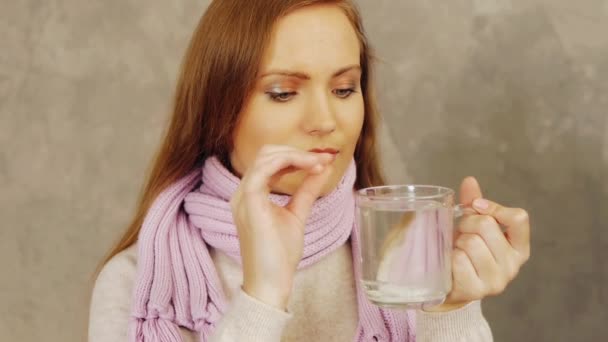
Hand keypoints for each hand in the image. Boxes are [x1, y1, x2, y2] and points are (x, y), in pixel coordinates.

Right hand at [230, 144, 334, 308]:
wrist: (270, 282)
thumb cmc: (279, 255)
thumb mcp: (297, 214)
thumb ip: (306, 190)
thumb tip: (321, 169)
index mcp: (251, 194)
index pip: (270, 161)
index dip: (296, 155)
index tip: (323, 160)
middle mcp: (243, 192)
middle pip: (266, 153)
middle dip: (296, 151)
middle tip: (323, 159)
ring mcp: (243, 197)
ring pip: (265, 157)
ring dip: (296, 155)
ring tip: (319, 163)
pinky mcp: (249, 203)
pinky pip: (263, 170)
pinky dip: (288, 162)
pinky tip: (309, 167)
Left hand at [426, 177, 530, 311]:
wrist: (451, 287)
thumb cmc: (466, 252)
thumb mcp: (474, 227)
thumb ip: (474, 205)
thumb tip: (470, 180)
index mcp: (519, 247)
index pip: (519, 218)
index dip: (494, 207)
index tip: (475, 206)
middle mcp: (513, 265)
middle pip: (486, 226)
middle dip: (467, 223)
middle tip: (461, 233)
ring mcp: (497, 280)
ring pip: (471, 242)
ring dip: (457, 241)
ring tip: (457, 249)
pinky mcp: (477, 290)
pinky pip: (459, 260)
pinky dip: (449, 257)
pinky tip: (451, 264)